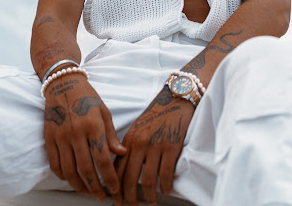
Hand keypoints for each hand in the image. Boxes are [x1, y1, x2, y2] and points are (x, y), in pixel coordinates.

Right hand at [43, 74, 126, 200]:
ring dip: (79, 185)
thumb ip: (111, 135)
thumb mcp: (104, 112)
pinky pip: (55, 164)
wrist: (63, 84)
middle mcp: (76, 133)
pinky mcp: (49, 138)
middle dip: (95, 187)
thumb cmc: (87, 97)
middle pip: (85, 169)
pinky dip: (63, 176)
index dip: (110, 178)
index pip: (102, 159)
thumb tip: (121, 153)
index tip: (115, 189)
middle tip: (102, 196)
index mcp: (93, 125)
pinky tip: (72, 180)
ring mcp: (60, 136)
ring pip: (69, 171)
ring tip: (88, 192)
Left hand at [113, 85, 194, 205]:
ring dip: (149, 197)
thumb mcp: (138, 127)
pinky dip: (165, 186)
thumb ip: (129, 145)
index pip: (117, 170)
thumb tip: (121, 168)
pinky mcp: (172, 146)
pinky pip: (166, 174)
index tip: (115, 201)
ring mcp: (156, 145)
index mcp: (129, 138)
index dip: (115, 189)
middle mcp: (140, 143)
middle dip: (128, 199)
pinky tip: (165, 190)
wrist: (176, 96)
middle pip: (130, 179)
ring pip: (148, 180)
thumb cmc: (158, 112)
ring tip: (150, 204)